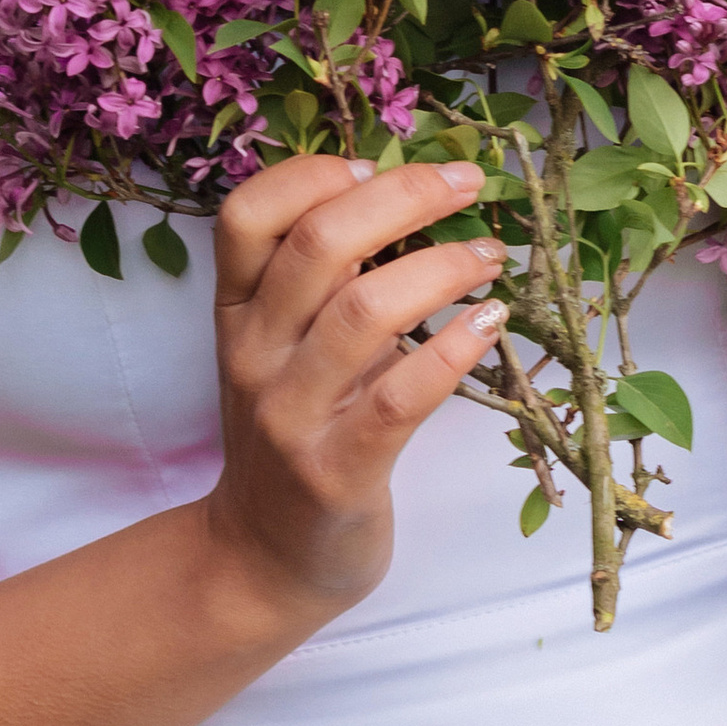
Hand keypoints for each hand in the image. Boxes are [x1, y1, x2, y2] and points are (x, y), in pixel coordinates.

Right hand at [205, 152, 503, 622]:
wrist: (262, 558)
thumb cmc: (292, 433)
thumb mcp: (281, 349)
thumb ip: (318, 281)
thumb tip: (403, 191)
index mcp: (235, 312)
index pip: (246, 214)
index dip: (314, 173)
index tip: (378, 166)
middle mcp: (253, 354)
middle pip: (318, 244)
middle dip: (404, 197)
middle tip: (467, 184)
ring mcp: (291, 415)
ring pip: (364, 311)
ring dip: (442, 268)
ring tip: (490, 256)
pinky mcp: (336, 471)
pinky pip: (402, 396)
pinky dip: (453, 350)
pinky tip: (491, 323)